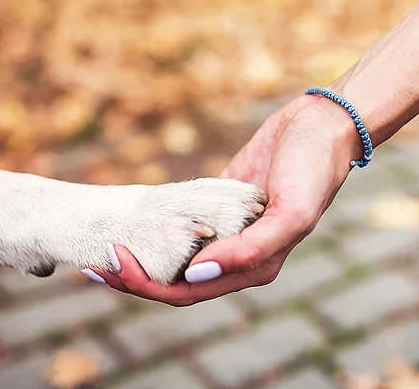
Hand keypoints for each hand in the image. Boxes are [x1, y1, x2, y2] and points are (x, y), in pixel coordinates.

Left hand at [92, 92, 361, 305]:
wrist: (322, 126)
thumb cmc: (313, 170)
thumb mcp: (291, 212)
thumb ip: (249, 250)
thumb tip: (197, 272)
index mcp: (253, 269)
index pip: (186, 292)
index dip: (146, 284)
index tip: (114, 260)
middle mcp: (236, 257)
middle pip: (174, 281)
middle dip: (133, 277)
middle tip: (96, 258)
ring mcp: (227, 232)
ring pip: (175, 257)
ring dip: (141, 256)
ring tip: (104, 244)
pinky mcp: (219, 205)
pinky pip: (182, 224)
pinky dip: (156, 227)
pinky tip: (132, 220)